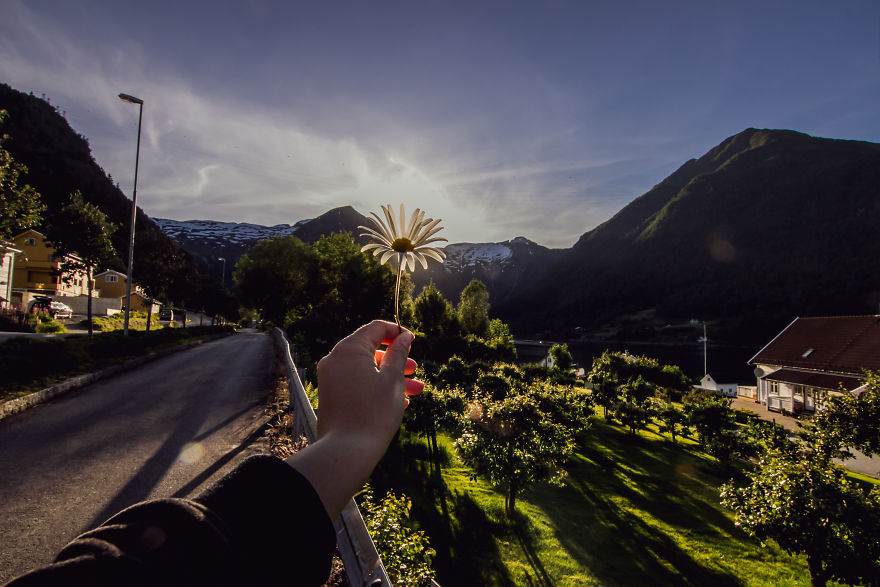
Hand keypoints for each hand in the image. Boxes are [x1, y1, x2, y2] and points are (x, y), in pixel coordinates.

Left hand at [286, 321, 422, 519]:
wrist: (347, 451)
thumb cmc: (374, 413)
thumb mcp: (393, 380)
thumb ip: (399, 354)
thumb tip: (405, 337)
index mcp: (348, 350)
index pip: (375, 328)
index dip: (397, 332)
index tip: (413, 341)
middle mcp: (335, 360)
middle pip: (371, 350)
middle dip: (396, 359)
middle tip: (414, 370)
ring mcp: (331, 378)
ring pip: (366, 369)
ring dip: (390, 377)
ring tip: (415, 391)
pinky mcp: (331, 395)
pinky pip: (357, 383)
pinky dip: (376, 387)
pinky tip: (397, 401)